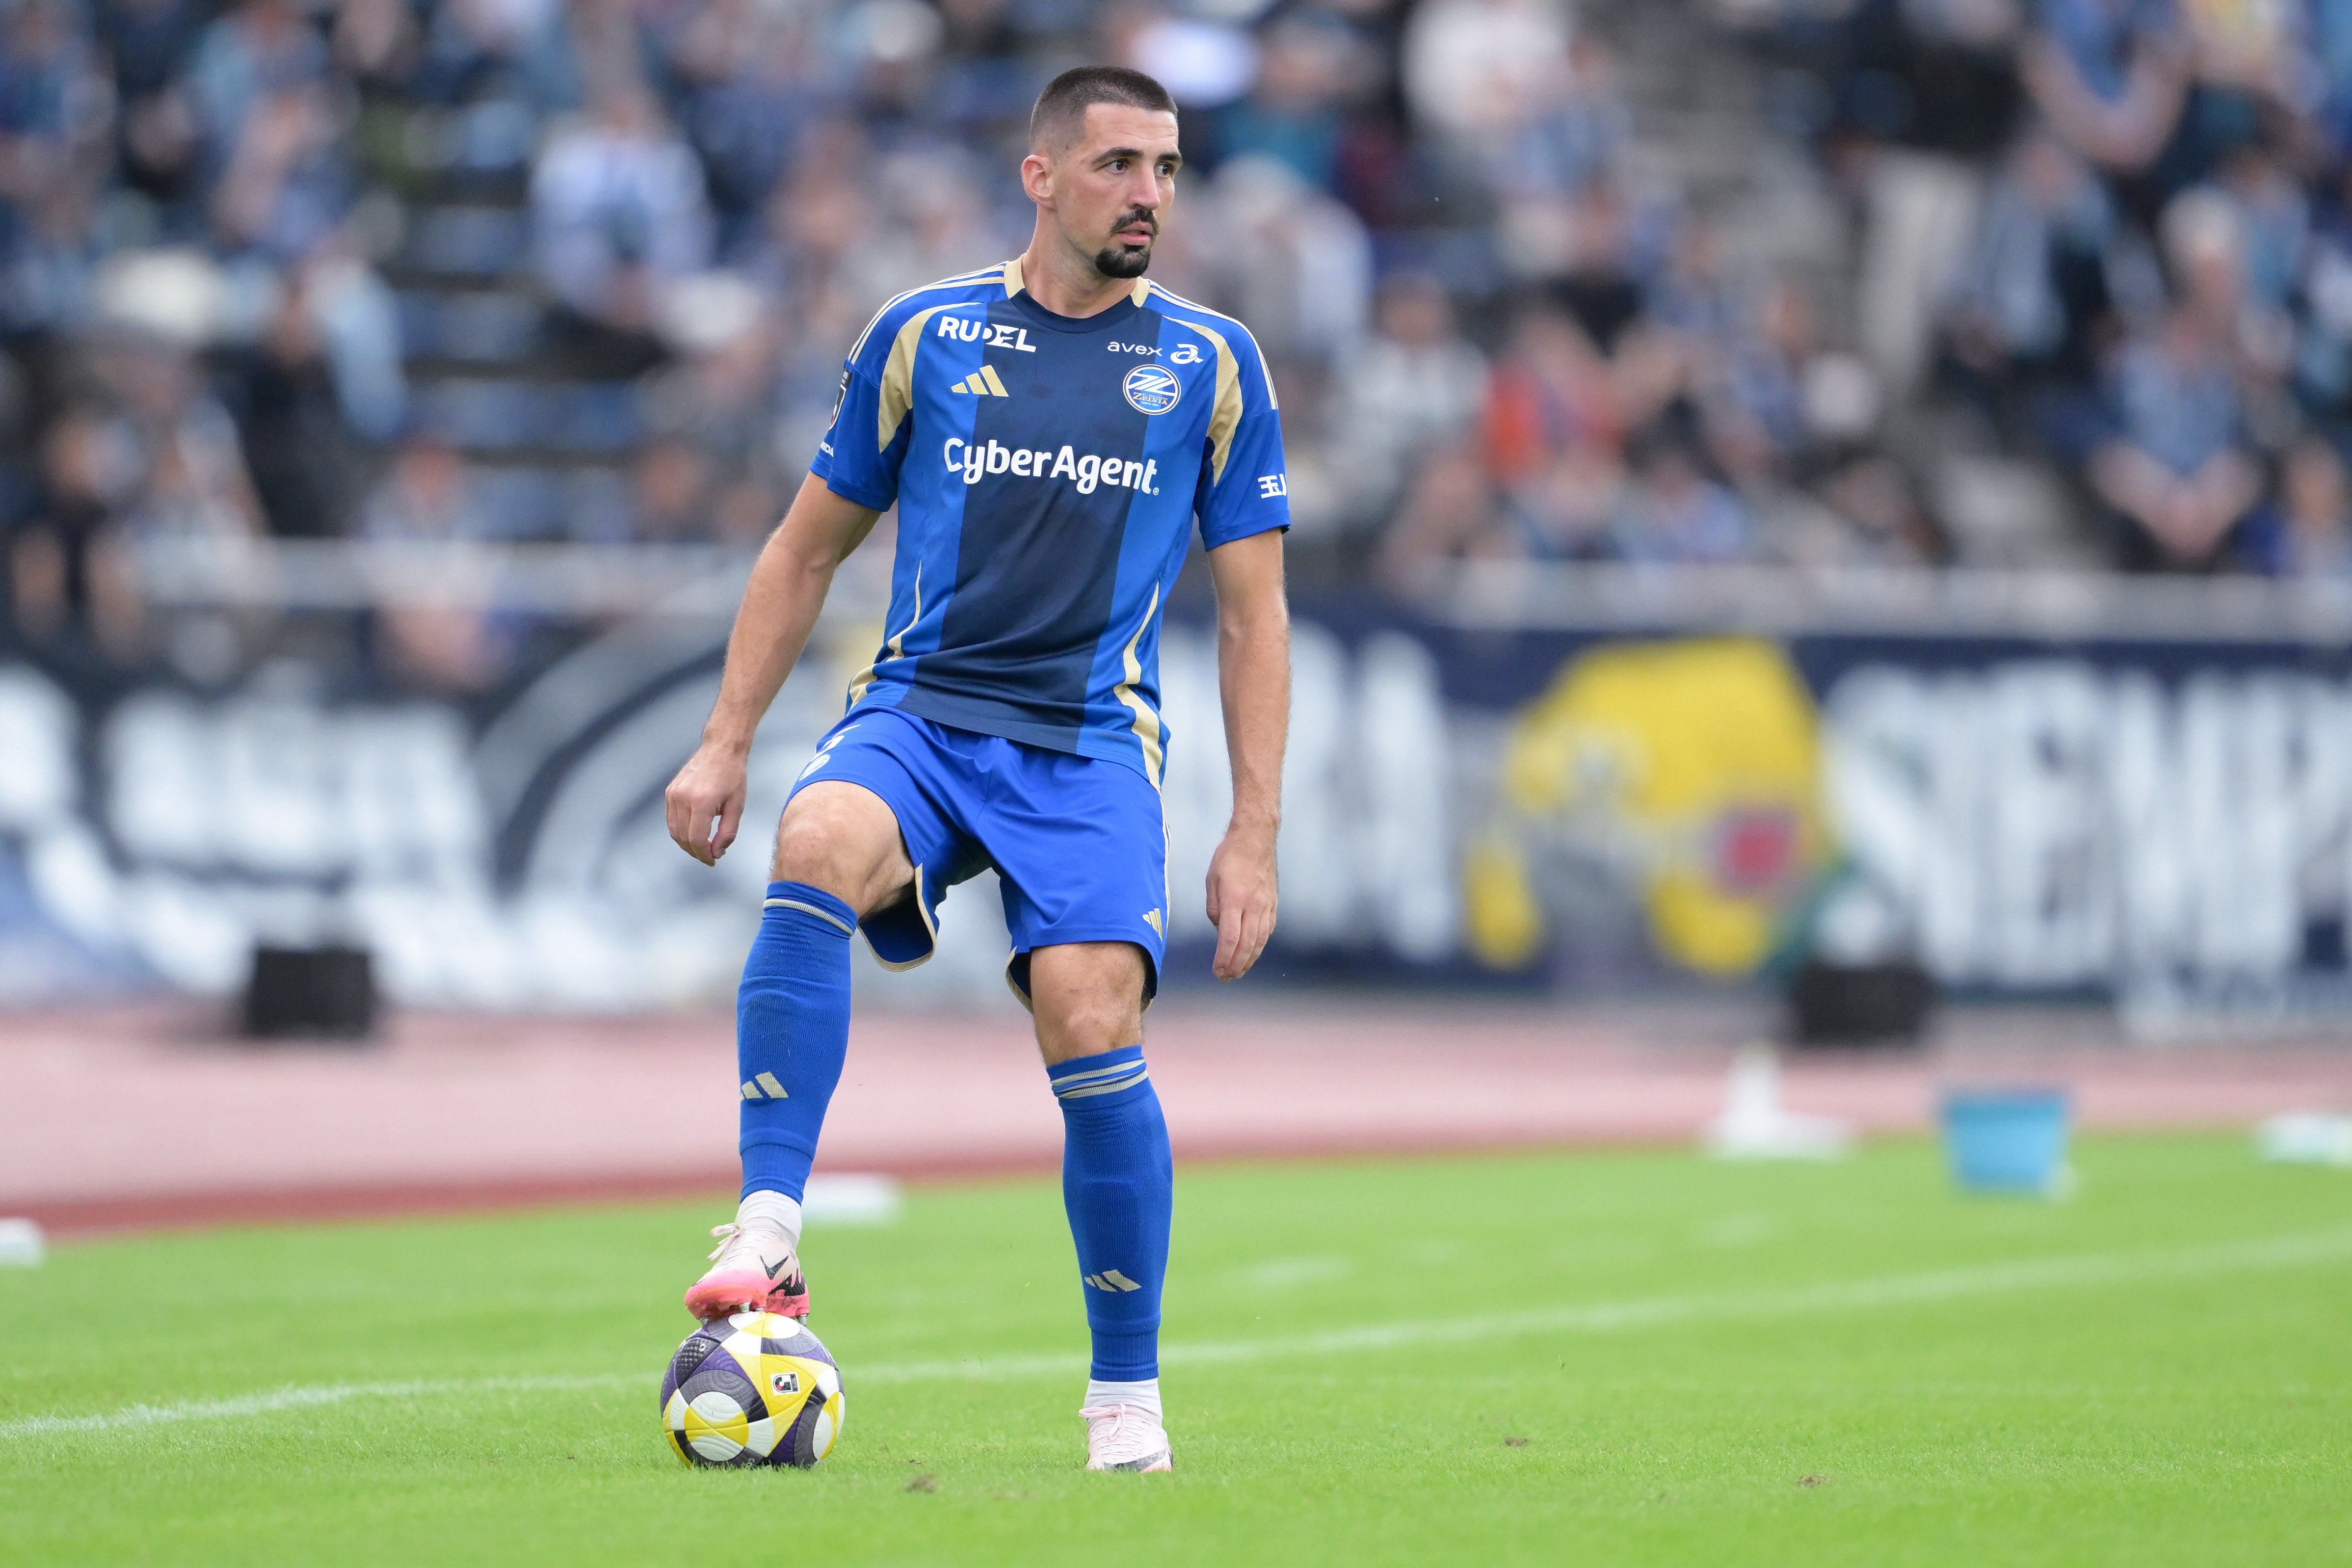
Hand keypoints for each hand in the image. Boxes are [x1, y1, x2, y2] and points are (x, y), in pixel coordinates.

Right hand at [664, 742, 748, 865]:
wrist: (720, 749)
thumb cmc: (733, 775)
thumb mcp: (737, 806)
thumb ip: (727, 832)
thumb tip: (716, 852)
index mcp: (701, 802)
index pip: (696, 839)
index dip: (704, 855)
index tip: (713, 860)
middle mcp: (682, 798)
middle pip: (683, 838)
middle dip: (695, 852)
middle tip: (709, 856)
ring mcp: (673, 794)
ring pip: (674, 830)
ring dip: (686, 843)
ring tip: (702, 847)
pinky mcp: (669, 791)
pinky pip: (671, 819)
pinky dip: (680, 830)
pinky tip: (693, 832)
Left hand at [1204, 821, 1277, 980]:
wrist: (1256, 838)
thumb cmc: (1229, 856)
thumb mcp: (1212, 880)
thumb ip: (1214, 908)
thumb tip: (1219, 929)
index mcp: (1235, 898)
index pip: (1230, 937)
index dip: (1223, 958)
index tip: (1217, 970)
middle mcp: (1254, 905)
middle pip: (1247, 944)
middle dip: (1236, 965)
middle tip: (1226, 978)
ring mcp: (1266, 905)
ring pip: (1260, 941)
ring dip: (1249, 960)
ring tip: (1239, 972)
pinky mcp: (1273, 904)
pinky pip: (1267, 930)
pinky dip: (1259, 945)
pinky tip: (1252, 953)